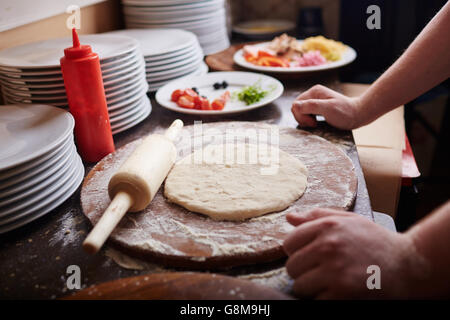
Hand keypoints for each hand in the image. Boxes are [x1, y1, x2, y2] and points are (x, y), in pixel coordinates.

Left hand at [283, 208, 429, 298]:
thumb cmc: (375, 240)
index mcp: (327, 226)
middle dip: (304, 271)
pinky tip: (340, 290)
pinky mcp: (343, 293)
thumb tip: (289, 218)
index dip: (298, 252)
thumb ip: (317, 217)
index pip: (288, 243)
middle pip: (292, 266)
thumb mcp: (348, 220)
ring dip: (312, 287)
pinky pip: (316, 300)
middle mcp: (328, 246)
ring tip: (332, 281)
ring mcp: (335, 271)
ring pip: (300, 286)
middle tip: (324, 270)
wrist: (409, 264)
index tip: (312, 256)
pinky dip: (325, 298)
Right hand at [291, 85, 362, 129]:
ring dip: (305, 120)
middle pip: (297, 108)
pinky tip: (316, 123)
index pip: (296, 104)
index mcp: (314, 92)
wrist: (358, 115)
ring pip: (300, 111)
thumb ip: (311, 106)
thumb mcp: (328, 109)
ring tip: (316, 124)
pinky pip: (306, 114)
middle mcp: (313, 94)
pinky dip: (308, 120)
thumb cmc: (345, 113)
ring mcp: (315, 100)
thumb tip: (295, 106)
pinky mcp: (318, 107)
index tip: (313, 122)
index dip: (301, 115)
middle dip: (302, 118)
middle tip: (314, 124)